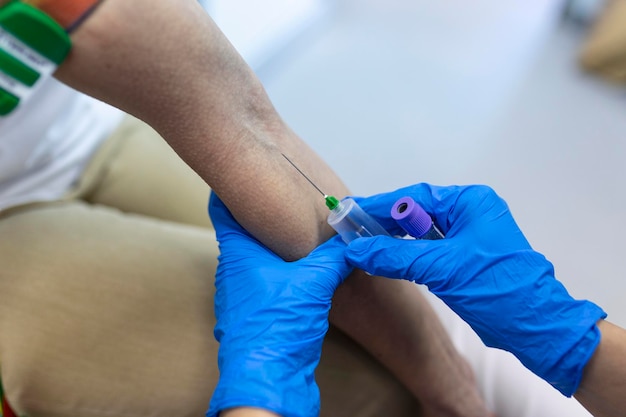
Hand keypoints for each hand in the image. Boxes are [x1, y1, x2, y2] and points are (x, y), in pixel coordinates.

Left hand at [207, 193, 351, 416]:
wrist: (267, 380)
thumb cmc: (278, 327)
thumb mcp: (315, 283)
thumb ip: (335, 255)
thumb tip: (354, 237)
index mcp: (237, 254)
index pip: (223, 208)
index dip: (230, 186)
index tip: (241, 169)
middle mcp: (231, 271)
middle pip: (239, 231)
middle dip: (258, 215)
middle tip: (279, 198)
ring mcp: (237, 295)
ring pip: (250, 259)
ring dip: (268, 246)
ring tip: (292, 234)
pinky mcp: (249, 314)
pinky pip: (259, 282)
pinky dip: (274, 272)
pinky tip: (296, 275)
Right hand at [345, 183, 605, 395]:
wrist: (535, 327)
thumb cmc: (497, 290)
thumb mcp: (441, 268)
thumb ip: (396, 255)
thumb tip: (357, 249)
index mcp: (470, 203)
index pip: (415, 198)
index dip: (380, 205)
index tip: (351, 210)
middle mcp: (471, 212)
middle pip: (417, 212)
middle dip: (386, 222)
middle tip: (353, 230)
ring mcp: (470, 235)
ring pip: (422, 233)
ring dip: (396, 239)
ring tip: (365, 244)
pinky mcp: (467, 257)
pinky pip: (431, 249)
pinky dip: (409, 254)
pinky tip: (390, 259)